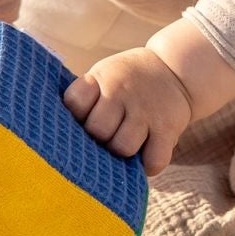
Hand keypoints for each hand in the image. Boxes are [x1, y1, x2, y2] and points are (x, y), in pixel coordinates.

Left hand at [62, 48, 193, 176]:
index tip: (84, 117)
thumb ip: (85, 99)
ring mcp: (146, 111)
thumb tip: (60, 137)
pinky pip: (153, 161)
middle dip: (98, 139)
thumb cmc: (126, 82)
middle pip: (98, 130)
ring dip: (121, 153)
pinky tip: (144, 154)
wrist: (174, 69)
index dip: (76, 115)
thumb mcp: (103, 76)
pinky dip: (147, 165)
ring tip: (123, 144)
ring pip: (123, 147)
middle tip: (105, 135)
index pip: (75, 103)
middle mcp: (123, 93)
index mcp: (102, 78)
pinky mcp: (168, 129)